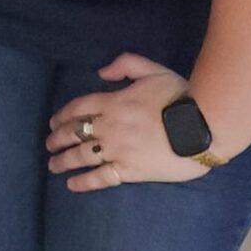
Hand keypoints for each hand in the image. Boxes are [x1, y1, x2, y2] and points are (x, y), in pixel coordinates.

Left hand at [47, 56, 206, 188]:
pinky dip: (84, 182)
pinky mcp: (131, 171)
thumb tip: (101, 72)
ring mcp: (118, 149)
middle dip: (57, 138)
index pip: (77, 108)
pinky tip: (72, 185)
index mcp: (112, 102)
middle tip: (48, 145)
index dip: (62, 116)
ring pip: (82, 155)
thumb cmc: (181, 97)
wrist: (203, 127)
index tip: (53, 123)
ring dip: (64, 161)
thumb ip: (124, 65)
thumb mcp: (152, 70)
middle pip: (74, 132)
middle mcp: (109, 126)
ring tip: (52, 165)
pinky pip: (102, 177)